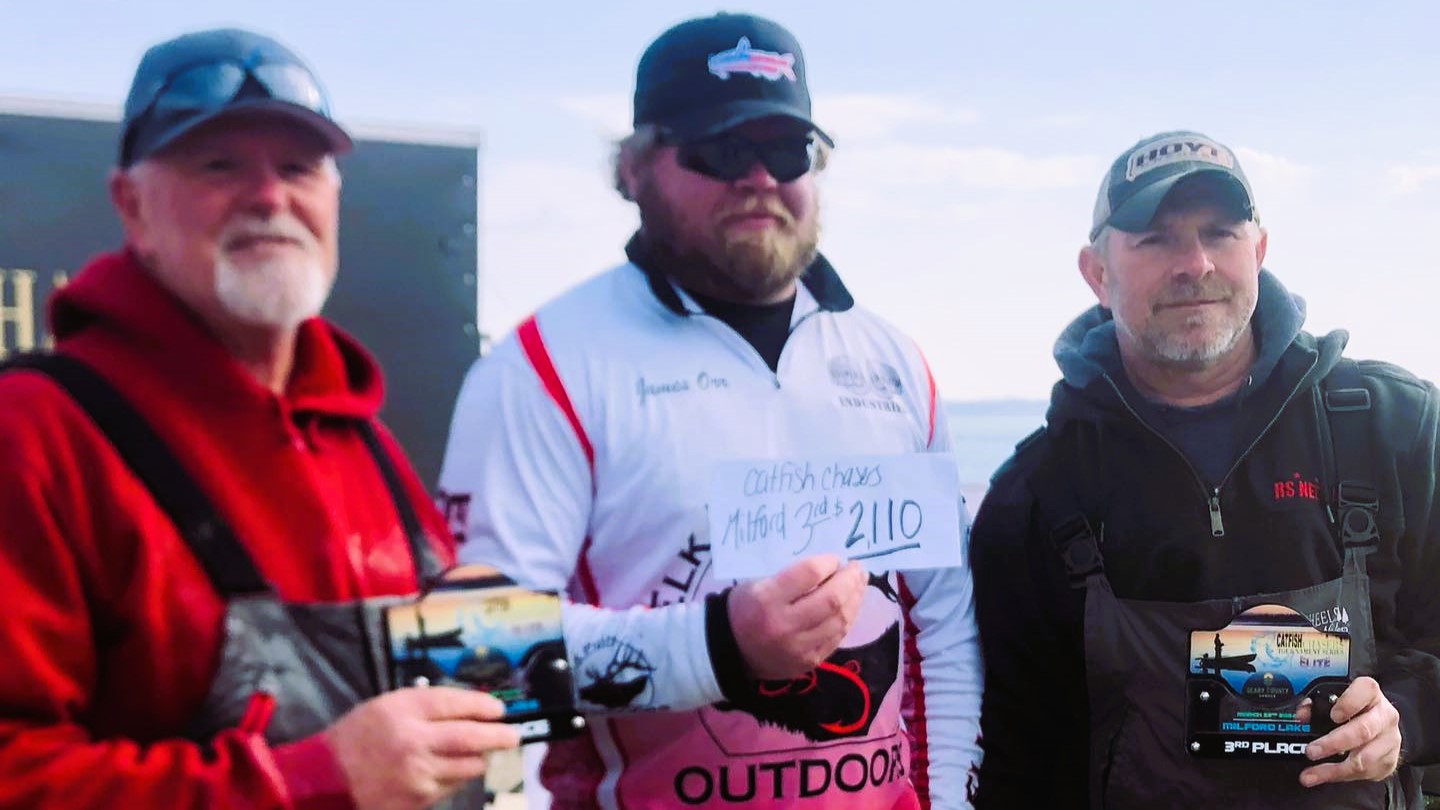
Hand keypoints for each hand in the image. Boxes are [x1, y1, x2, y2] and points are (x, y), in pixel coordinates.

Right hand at [325, 686, 520, 809]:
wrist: (328, 777)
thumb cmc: (361, 734)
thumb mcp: (390, 705)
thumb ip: (429, 705)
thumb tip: (474, 707)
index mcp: (405, 711)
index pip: (456, 704)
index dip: (484, 706)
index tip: (499, 709)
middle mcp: (414, 741)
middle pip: (471, 738)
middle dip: (499, 736)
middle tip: (512, 735)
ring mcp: (417, 774)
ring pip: (468, 766)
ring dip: (478, 759)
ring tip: (477, 753)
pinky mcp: (418, 799)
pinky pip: (452, 786)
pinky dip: (456, 777)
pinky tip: (444, 771)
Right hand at [728, 555, 866, 680]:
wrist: (730, 651)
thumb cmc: (744, 609)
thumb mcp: (758, 583)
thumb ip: (791, 575)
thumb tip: (830, 566)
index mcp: (766, 599)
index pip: (809, 574)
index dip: (829, 562)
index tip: (836, 558)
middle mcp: (784, 625)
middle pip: (832, 599)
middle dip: (851, 580)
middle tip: (858, 569)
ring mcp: (799, 648)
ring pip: (840, 621)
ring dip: (855, 599)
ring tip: (859, 585)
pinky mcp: (809, 662)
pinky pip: (837, 638)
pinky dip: (848, 619)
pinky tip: (851, 606)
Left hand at [1300, 676, 1401, 786]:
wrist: (1380, 724)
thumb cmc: (1353, 708)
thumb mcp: (1334, 698)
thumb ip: (1316, 703)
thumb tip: (1301, 715)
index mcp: (1370, 694)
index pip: (1365, 691)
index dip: (1349, 703)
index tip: (1333, 715)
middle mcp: (1384, 716)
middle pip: (1363, 731)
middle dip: (1334, 743)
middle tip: (1312, 751)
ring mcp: (1390, 739)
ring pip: (1365, 759)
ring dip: (1335, 769)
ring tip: (1312, 774)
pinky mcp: (1389, 760)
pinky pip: (1366, 773)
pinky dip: (1342, 776)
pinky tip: (1325, 776)